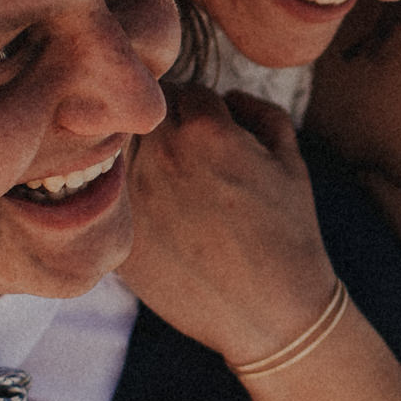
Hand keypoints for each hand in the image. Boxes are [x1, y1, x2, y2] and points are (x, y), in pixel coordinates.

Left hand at [117, 86, 340, 365]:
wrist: (272, 310)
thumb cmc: (289, 234)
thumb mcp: (293, 162)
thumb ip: (261, 112)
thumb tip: (227, 96)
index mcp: (207, 130)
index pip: (184, 90)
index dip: (200, 109)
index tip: (209, 134)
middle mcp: (162, 155)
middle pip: (142, 113)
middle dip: (161, 126)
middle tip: (183, 155)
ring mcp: (133, 195)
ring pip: (117, 149)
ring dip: (135, 156)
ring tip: (165, 184)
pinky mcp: (119, 232)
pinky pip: (107, 195)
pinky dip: (122, 196)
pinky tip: (155, 218)